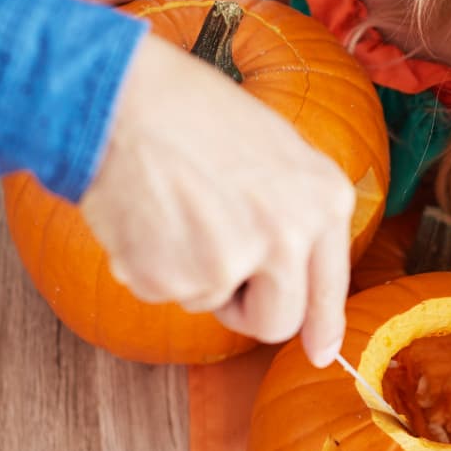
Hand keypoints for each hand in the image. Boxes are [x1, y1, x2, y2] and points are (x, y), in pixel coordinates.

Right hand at [80, 33, 355, 366]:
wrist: (122, 97)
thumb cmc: (193, 113)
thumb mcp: (276, 151)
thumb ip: (300, 216)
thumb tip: (309, 298)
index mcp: (322, 200)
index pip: (329, 288)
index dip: (322, 327)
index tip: (320, 353)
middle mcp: (287, 236)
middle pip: (276, 323)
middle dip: (246, 307)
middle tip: (217, 261)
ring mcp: (231, 261)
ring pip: (210, 304)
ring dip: (189, 271)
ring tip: (175, 206)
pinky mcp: (174, 277)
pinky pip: (163, 293)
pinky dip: (149, 264)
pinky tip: (147, 213)